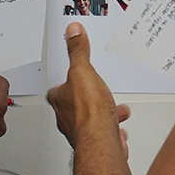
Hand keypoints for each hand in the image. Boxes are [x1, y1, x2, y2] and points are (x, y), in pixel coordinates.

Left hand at [47, 22, 130, 157]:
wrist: (102, 142)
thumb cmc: (89, 111)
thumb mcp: (83, 71)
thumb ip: (78, 52)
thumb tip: (72, 32)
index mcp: (59, 100)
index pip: (56, 89)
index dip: (64, 83)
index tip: (73, 76)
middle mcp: (66, 118)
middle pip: (74, 105)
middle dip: (88, 98)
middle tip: (96, 93)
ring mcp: (81, 132)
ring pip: (90, 121)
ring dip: (102, 114)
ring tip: (114, 109)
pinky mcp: (96, 142)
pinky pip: (103, 134)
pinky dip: (112, 130)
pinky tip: (119, 127)